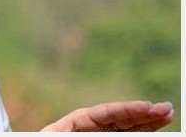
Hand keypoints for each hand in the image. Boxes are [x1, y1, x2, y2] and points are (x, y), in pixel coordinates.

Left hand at [40, 100, 173, 131]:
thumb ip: (72, 132)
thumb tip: (99, 122)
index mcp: (76, 122)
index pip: (105, 113)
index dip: (126, 109)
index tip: (147, 107)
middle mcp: (91, 127)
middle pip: (120, 118)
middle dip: (143, 113)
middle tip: (167, 109)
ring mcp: (99, 134)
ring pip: (127, 128)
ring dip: (147, 122)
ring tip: (167, 115)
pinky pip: (124, 135)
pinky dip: (141, 132)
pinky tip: (154, 128)